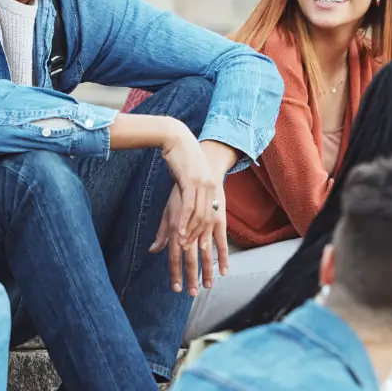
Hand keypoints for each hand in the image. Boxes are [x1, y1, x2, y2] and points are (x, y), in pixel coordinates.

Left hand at [152, 184, 227, 295]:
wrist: (197, 173)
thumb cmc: (180, 195)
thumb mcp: (168, 213)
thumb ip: (162, 234)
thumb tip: (152, 251)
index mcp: (174, 228)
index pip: (173, 256)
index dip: (174, 273)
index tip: (176, 288)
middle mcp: (189, 229)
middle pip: (189, 258)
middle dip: (190, 277)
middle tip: (191, 293)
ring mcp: (204, 226)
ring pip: (205, 254)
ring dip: (206, 271)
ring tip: (207, 286)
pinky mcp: (218, 221)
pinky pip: (221, 243)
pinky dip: (223, 258)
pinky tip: (224, 271)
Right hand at [158, 124, 220, 248]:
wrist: (177, 138)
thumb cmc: (181, 160)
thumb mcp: (187, 181)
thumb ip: (186, 199)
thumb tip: (185, 209)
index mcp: (213, 190)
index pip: (213, 220)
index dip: (208, 238)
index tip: (202, 252)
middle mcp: (212, 190)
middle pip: (208, 222)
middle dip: (200, 240)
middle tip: (190, 251)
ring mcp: (204, 186)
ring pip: (200, 216)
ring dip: (191, 233)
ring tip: (183, 246)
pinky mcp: (193, 181)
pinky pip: (190, 206)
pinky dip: (185, 221)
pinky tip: (180, 232)